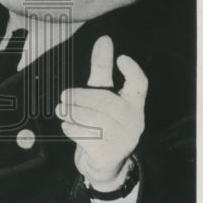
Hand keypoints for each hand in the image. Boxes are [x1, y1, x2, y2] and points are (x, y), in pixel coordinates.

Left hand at [56, 35, 147, 191]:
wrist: (102, 163)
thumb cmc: (100, 121)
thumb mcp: (101, 94)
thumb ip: (102, 68)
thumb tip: (104, 38)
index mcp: (133, 104)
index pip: (140, 85)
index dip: (133, 71)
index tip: (121, 58)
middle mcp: (133, 121)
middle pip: (105, 102)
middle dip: (80, 98)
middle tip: (63, 97)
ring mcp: (124, 139)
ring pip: (93, 120)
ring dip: (72, 114)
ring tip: (61, 110)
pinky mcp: (110, 153)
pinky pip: (87, 136)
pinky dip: (72, 129)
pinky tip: (67, 126)